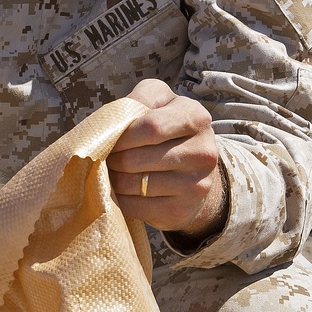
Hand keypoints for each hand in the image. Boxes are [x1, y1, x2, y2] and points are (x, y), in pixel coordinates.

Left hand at [107, 79, 226, 240]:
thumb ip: (138, 100)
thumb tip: (111, 123)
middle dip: (112, 158)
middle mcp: (204, 152)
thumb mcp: (158, 103)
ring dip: (114, 179)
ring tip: (114, 172)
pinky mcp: (181, 211)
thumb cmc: (167, 131)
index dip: (121, 135)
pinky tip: (123, 191)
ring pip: (132, 184)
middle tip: (107, 157)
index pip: (151, 127)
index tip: (108, 138)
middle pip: (136, 158)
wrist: (194, 174)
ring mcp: (196, 185)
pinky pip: (135, 207)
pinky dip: (120, 200)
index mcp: (196, 118)